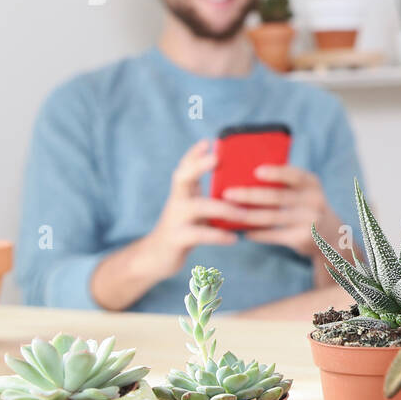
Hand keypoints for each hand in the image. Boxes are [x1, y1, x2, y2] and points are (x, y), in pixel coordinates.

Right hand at [135, 140, 260, 280]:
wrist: (157, 257)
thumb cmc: (184, 231)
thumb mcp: (194, 211)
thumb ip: (209, 199)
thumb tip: (240, 190)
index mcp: (182, 193)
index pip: (185, 167)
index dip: (194, 154)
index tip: (207, 142)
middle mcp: (176, 202)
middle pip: (182, 177)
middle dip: (198, 165)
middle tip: (216, 158)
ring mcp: (175, 219)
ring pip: (198, 207)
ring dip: (223, 208)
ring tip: (243, 213)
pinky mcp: (177, 238)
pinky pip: (199, 234)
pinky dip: (218, 236)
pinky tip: (234, 238)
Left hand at [220, 164, 344, 257]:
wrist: (330, 236)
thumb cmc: (306, 206)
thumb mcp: (305, 190)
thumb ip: (285, 182)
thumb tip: (245, 175)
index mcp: (312, 183)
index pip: (294, 175)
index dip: (276, 172)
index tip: (256, 171)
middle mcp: (314, 200)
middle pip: (277, 196)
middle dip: (250, 194)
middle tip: (228, 193)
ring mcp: (310, 221)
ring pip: (273, 217)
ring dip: (248, 215)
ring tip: (229, 213)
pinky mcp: (303, 238)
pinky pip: (275, 235)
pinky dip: (258, 233)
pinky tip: (244, 231)